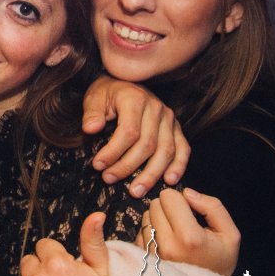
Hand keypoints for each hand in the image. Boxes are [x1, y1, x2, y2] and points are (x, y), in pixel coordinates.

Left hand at [83, 76, 189, 194]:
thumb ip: (92, 113)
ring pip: (166, 150)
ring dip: (151, 174)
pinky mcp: (177, 128)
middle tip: (109, 179)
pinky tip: (169, 181)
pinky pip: (183, 149)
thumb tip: (91, 129)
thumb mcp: (94, 98)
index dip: (113, 151)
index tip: (98, 165)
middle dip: (127, 166)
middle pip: (147, 144)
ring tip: (136, 191)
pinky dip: (178, 166)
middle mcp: (157, 109)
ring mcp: (169, 119)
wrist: (125, 84)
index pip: (128, 131)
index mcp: (136, 99)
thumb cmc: (108, 94)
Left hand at [138, 188, 238, 275]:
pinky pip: (140, 232)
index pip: (169, 197)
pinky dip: (150, 233)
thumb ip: (213, 207)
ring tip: (175, 235)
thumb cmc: (218, 261)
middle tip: (183, 224)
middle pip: (155, 205)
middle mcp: (167, 246)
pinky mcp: (142, 258)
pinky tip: (165, 243)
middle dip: (169, 209)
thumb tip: (187, 193)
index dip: (180, 200)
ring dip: (158, 220)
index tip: (190, 213)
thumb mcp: (230, 235)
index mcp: (189, 237)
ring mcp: (151, 254)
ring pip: (146, 217)